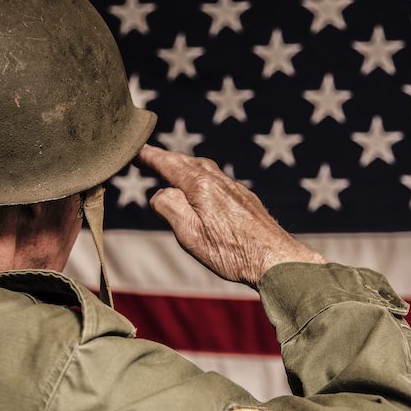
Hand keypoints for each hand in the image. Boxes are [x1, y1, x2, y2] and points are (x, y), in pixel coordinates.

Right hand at [134, 144, 325, 287]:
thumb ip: (169, 206)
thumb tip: (160, 192)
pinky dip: (203, 178)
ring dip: (186, 167)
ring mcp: (236, 189)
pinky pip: (219, 180)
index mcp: (201, 186)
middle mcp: (220, 181)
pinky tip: (204, 192)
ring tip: (173, 172)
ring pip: (206, 169)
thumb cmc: (232, 253)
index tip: (134, 150)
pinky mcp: (246, 200)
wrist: (276, 260)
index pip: (168, 164)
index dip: (149, 156)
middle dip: (165, 160)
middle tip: (148, 159)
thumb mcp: (188, 234)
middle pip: (187, 162)